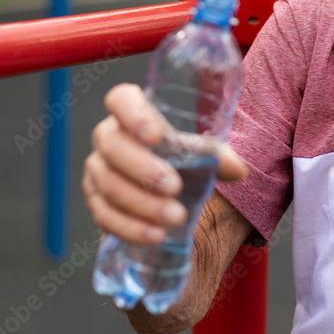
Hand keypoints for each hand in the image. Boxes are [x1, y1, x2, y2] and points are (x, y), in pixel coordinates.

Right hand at [82, 83, 247, 244]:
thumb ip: (217, 155)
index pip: (121, 99)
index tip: (155, 136)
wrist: (170, 190)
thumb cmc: (183, 159)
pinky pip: (105, 215)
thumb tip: (237, 170)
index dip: (133, 114)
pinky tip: (156, 234)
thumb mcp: (201, 153)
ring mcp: (97, 169)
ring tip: (175, 216)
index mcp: (133, 111)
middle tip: (175, 187)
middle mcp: (109, 136)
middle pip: (112, 146)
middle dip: (143, 169)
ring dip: (143, 204)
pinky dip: (131, 227)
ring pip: (109, 185)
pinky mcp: (95, 201)